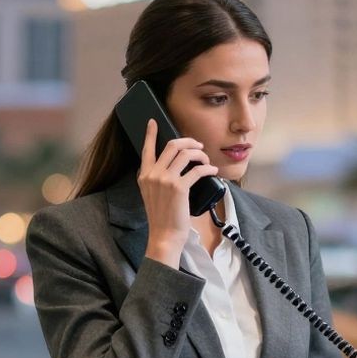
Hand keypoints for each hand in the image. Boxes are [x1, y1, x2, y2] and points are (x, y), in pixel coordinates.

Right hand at [139, 119, 218, 266]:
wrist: (164, 235)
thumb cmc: (162, 217)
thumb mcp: (152, 194)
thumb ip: (157, 179)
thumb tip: (175, 166)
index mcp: (144, 175)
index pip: (146, 149)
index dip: (150, 134)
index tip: (153, 121)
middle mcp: (153, 174)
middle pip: (172, 146)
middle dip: (189, 142)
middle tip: (198, 146)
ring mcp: (165, 180)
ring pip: (186, 154)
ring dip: (200, 154)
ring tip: (206, 160)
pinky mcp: (179, 187)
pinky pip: (197, 170)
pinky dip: (207, 168)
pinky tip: (212, 170)